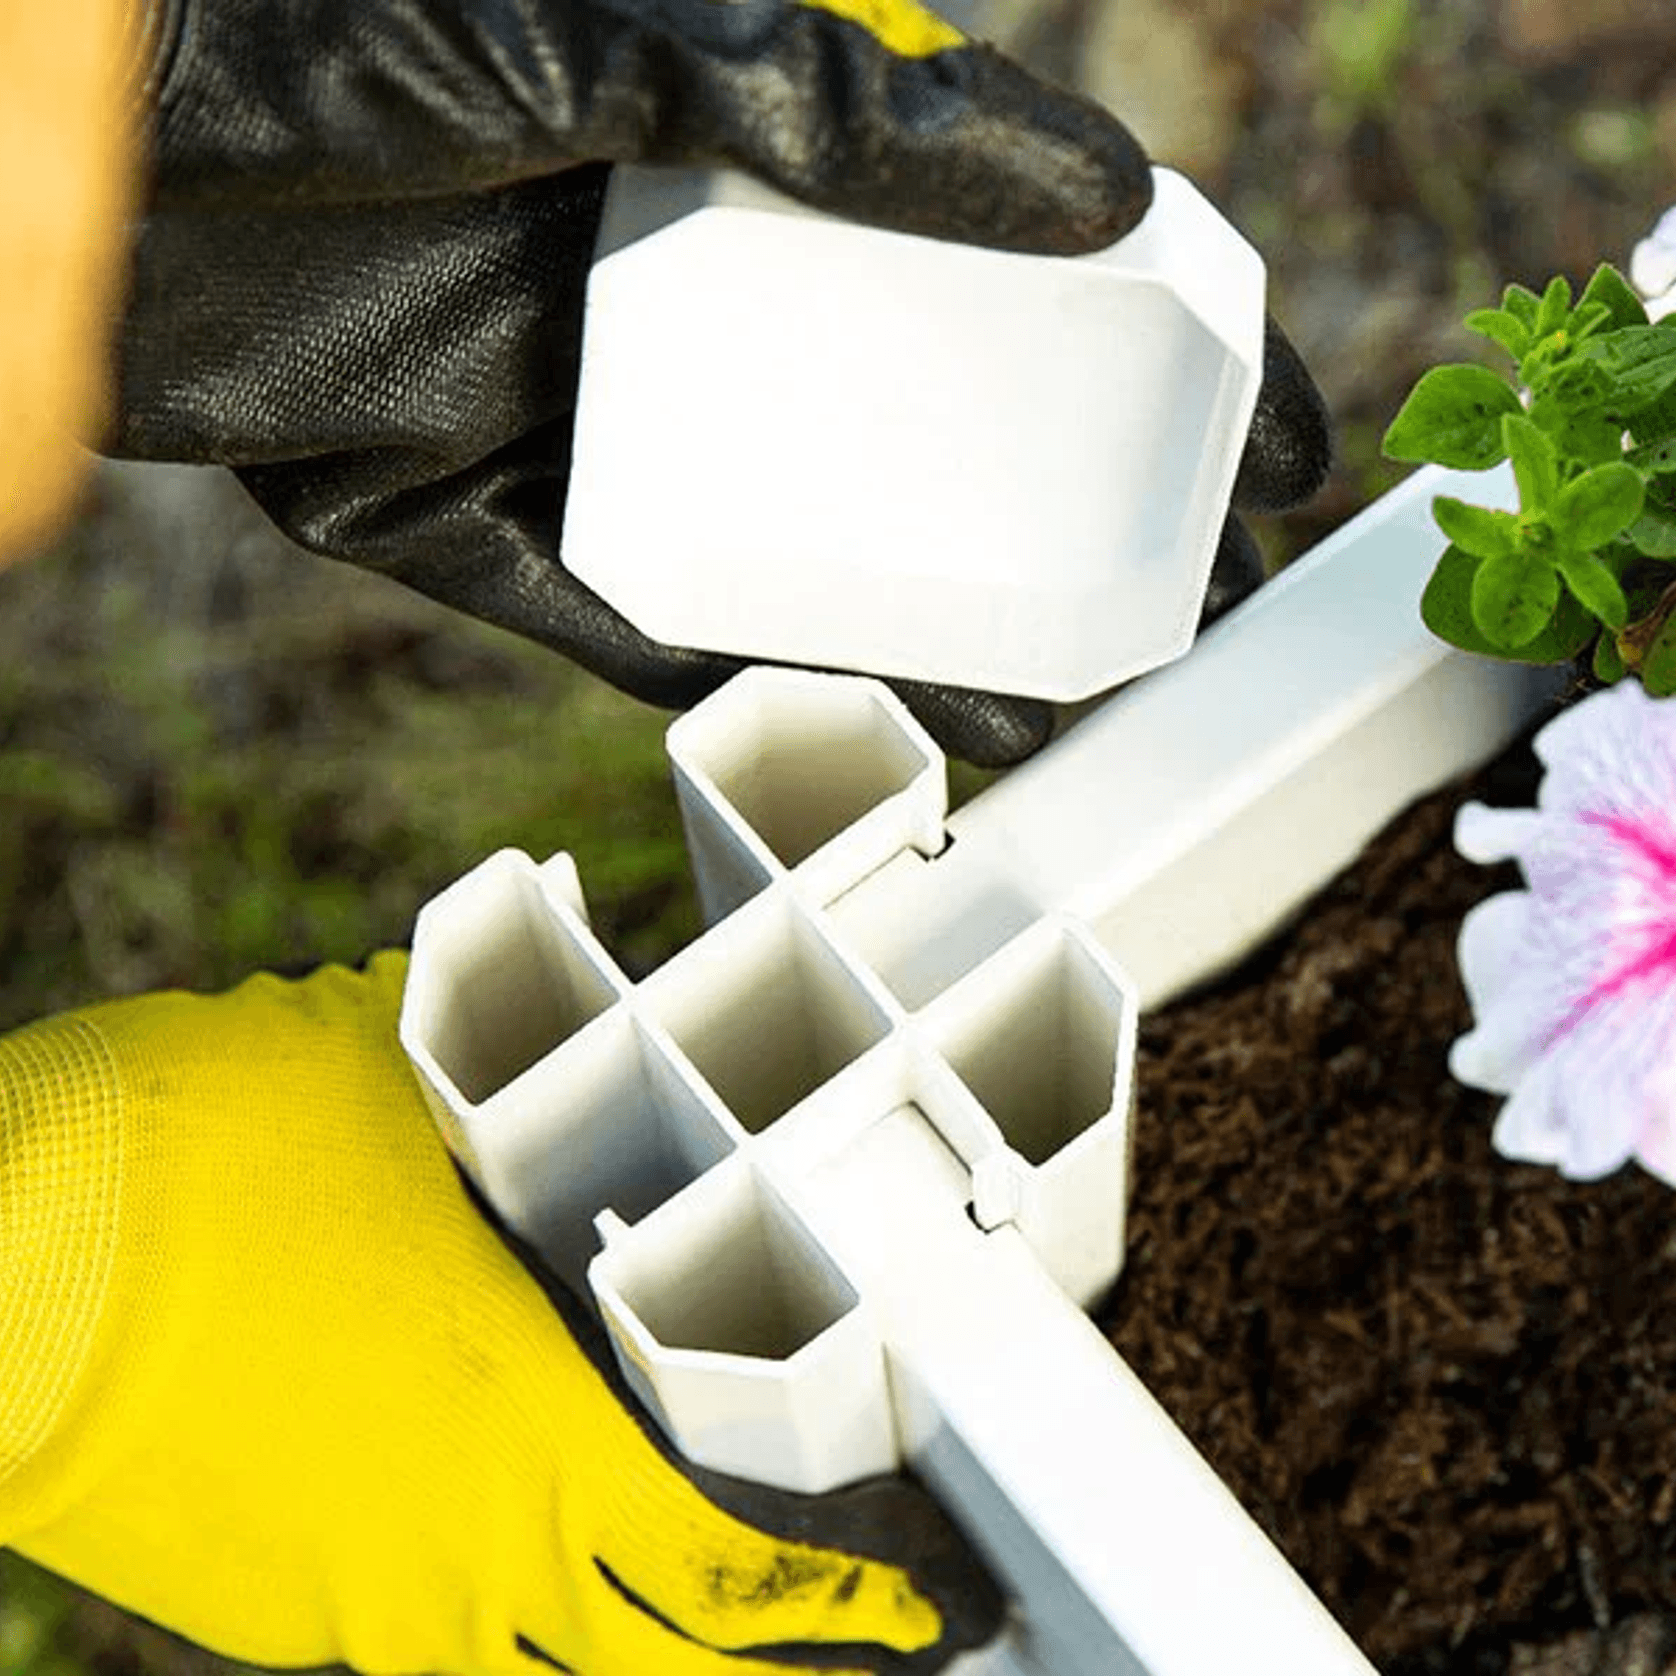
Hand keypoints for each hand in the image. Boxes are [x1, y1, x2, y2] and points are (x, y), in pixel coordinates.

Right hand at [0, 956, 1000, 1673]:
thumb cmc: (197, 1160)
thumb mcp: (381, 1059)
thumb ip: (497, 1007)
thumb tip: (552, 887)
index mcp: (533, 1428)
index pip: (739, 1563)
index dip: (855, 1595)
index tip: (928, 1592)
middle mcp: (471, 1550)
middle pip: (678, 1663)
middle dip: (803, 1657)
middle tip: (894, 1637)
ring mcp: (372, 1608)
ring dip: (669, 1658)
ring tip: (742, 1631)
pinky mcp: (284, 1622)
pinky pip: (449, 1655)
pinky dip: (531, 1636)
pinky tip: (561, 1591)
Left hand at [113, 0, 1328, 764]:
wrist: (79, 143)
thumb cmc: (332, 26)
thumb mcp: (618, 41)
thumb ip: (846, 121)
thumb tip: (1097, 209)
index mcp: (733, 156)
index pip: (998, 253)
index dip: (1155, 334)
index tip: (1278, 422)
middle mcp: (673, 290)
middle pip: (912, 429)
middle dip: (1060, 516)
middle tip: (1190, 598)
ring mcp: (576, 409)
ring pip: (788, 547)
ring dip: (920, 629)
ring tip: (1058, 701)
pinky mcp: (462, 510)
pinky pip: (620, 618)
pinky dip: (731, 676)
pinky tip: (853, 729)